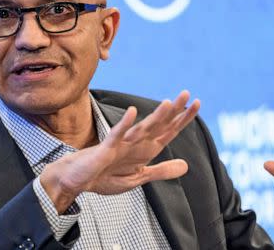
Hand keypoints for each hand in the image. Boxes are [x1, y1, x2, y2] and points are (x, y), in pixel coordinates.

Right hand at [40, 91, 199, 212]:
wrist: (77, 179)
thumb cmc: (104, 176)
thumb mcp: (139, 178)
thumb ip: (161, 171)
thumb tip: (186, 166)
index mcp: (146, 149)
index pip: (169, 131)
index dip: (183, 119)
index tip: (197, 104)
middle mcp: (136, 142)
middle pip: (159, 125)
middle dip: (174, 111)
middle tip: (187, 94)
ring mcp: (122, 143)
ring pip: (142, 128)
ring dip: (155, 117)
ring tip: (168, 103)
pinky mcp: (106, 148)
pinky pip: (117, 135)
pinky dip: (125, 124)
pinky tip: (132, 113)